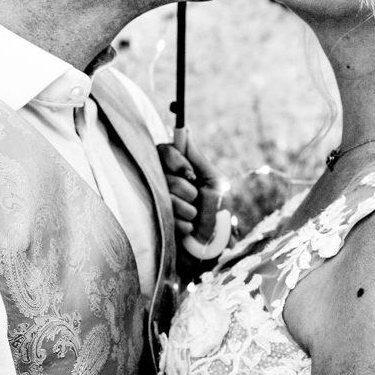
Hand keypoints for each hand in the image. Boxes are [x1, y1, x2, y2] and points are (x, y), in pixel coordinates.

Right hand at [159, 132, 222, 247]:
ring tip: (195, 217)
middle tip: (196, 199)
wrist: (218, 244)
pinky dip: (183, 224)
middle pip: (164, 175)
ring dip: (187, 210)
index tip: (190, 174)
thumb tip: (184, 129)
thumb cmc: (218, 211)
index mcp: (177, 170)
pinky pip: (166, 216)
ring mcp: (157, 203)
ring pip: (165, 197)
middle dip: (186, 190)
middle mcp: (163, 184)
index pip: (162, 152)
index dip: (175, 162)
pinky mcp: (155, 223)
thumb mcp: (213, 180)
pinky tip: (189, 230)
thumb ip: (196, 157)